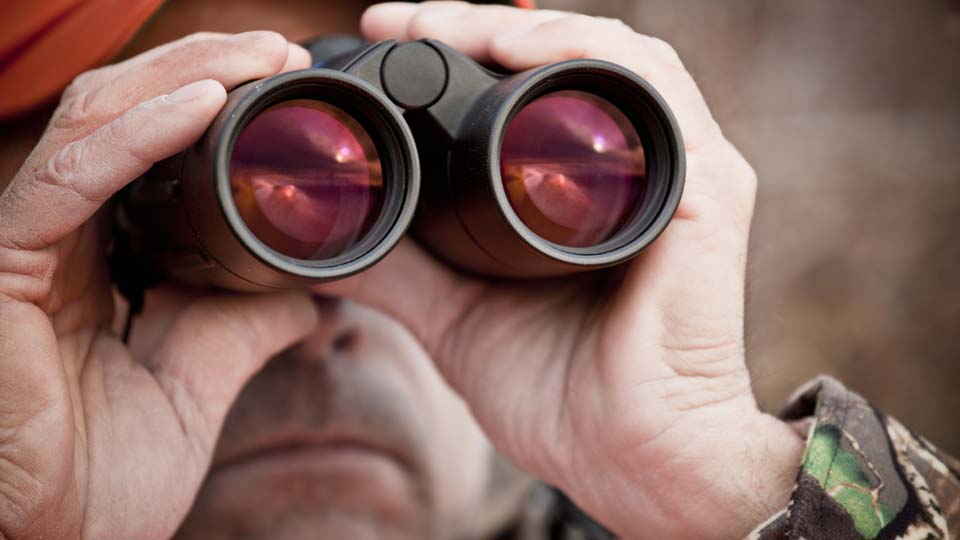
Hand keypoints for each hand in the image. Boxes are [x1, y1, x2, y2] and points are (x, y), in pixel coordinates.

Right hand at [0, 32, 317, 539]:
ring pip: (97, 120)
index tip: (285, 87)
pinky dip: (142, 133)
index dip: (209, 102)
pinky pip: (74, 175)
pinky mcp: (6, 260)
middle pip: (123, 111)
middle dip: (203, 66)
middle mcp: (62, 234)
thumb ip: (242, 325)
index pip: (150, 147)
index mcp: (102, 255)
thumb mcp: (198, 381)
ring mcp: (29, 240)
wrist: (51, 539)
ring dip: (181, 77)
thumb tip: (311, 295)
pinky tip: (204, 103)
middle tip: (277, 48)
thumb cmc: (100, 474)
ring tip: (256, 55)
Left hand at [317, 3, 804, 538]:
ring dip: (524, 26)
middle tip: (400, 18)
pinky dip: (583, 56)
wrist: (629, 458)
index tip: (382, 34)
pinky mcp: (706, 192)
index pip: (532, 84)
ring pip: (610, 54)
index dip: (461, 47)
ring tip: (444, 25)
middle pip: (567, 55)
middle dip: (480, 24)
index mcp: (591, 188)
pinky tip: (516, 48)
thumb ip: (403, 269)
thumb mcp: (458, 315)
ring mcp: (679, 172)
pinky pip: (653, 92)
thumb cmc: (561, 394)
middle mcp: (641, 166)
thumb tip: (328, 239)